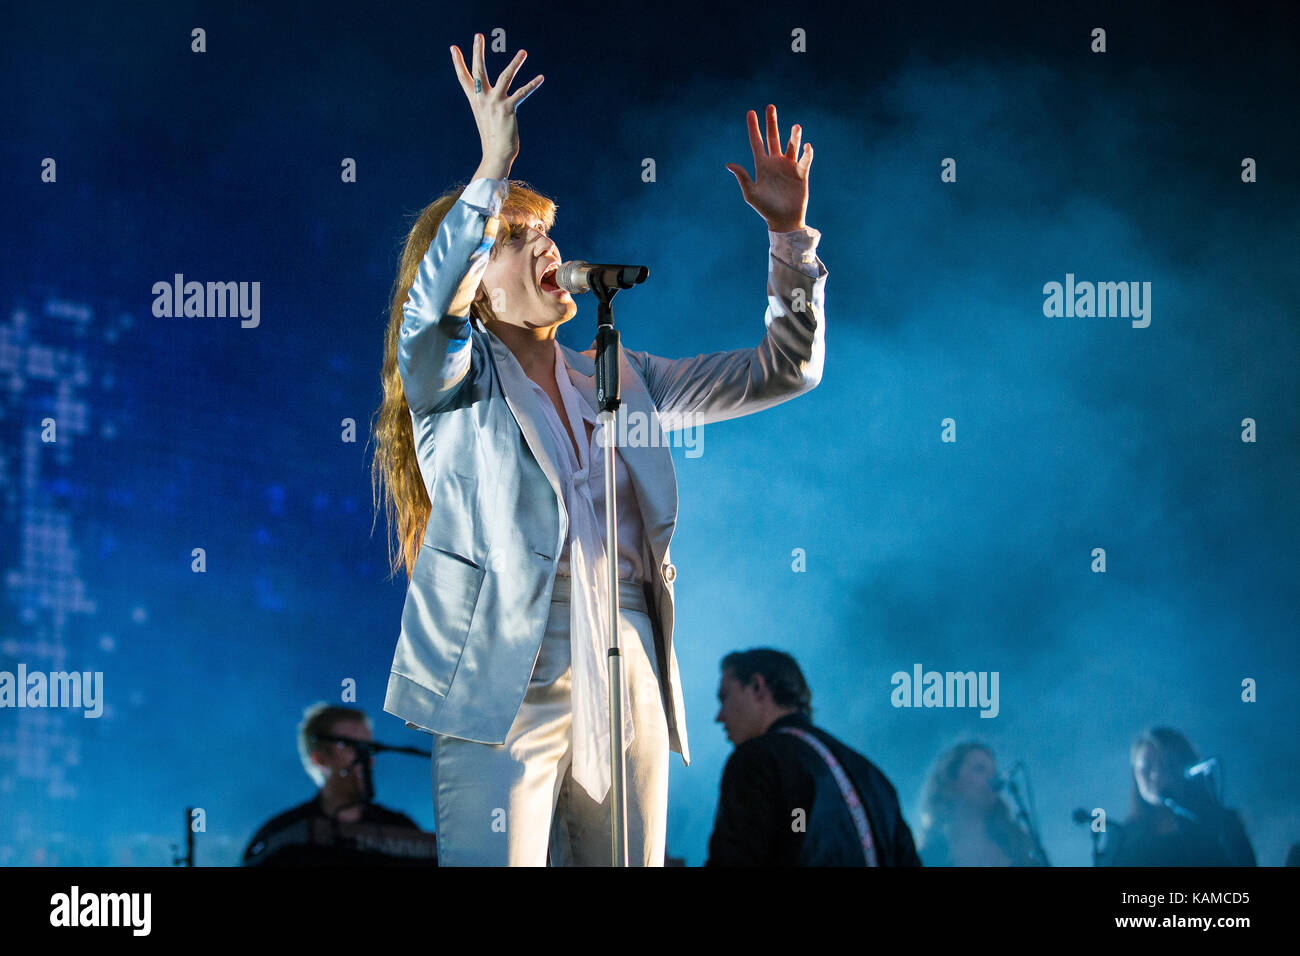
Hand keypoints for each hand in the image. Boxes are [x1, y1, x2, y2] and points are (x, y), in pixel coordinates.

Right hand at [450, 33, 543, 178]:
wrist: (496, 154)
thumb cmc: (493, 138)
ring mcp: (494, 103)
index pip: (463, 78)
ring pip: (505, 76)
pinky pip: (522, 93)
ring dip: (515, 63)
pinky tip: (541, 78)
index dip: (458, 62)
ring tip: (523, 52)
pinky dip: (532, 85)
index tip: (453, 48)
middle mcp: (482, 99)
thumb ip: (487, 104)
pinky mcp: (508, 109)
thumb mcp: (485, 117)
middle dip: (477, 51)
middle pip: (479, 70)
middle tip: (478, 35)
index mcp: (475, 100)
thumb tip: (489, 98)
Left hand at [725, 104, 812, 232]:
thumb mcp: (751, 194)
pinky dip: (806, 153)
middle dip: (771, 123)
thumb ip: (742, 177)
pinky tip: (806, 147)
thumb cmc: (765, 210)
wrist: (783, 221)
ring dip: (793, 136)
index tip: (751, 112)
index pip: (757, 142)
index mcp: (762, 166)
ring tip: (796, 126)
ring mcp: (789, 167)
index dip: (753, 128)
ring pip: (791, 145)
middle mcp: (775, 163)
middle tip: (770, 107)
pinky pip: (804, 160)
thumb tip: (729, 164)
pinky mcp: (801, 174)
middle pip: (773, 137)